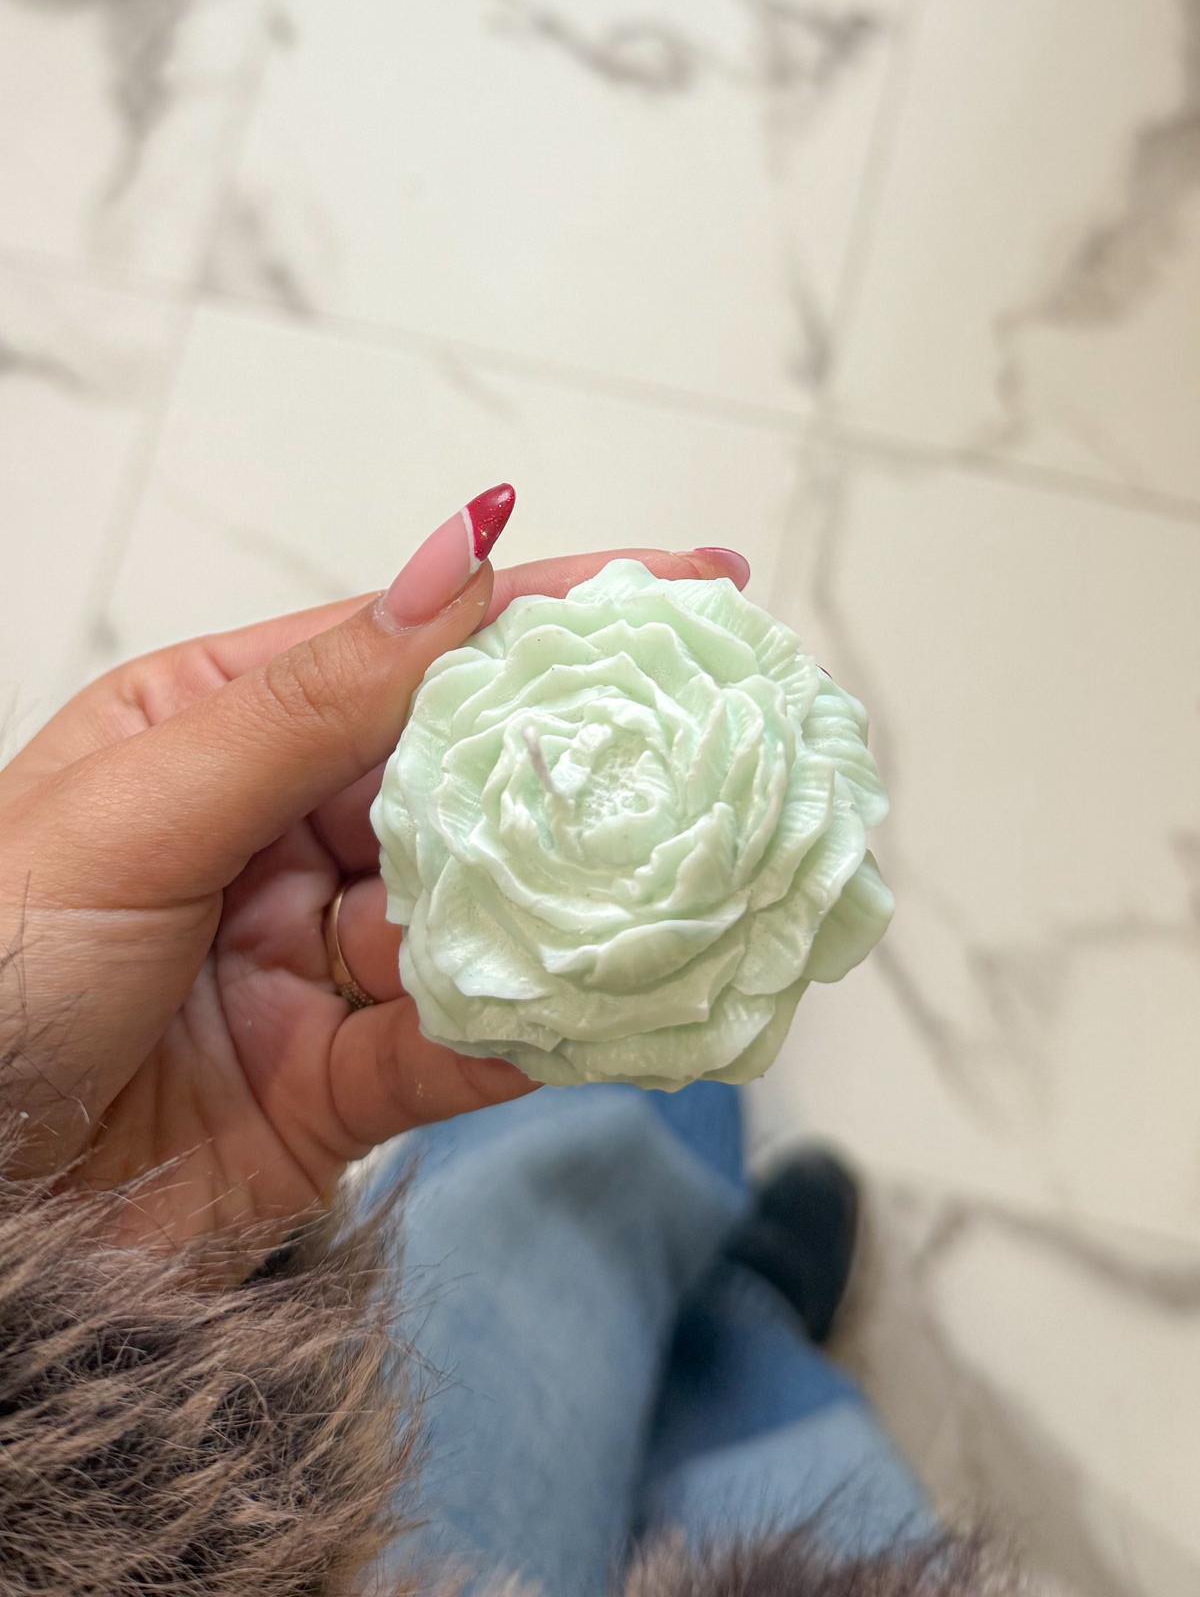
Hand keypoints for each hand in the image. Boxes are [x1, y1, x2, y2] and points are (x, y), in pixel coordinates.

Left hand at [0, 488, 746, 1248]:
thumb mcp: (141, 808)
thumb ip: (313, 702)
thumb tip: (454, 560)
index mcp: (219, 734)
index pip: (406, 654)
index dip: (540, 615)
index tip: (677, 588)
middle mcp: (280, 838)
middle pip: (464, 784)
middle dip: (582, 763)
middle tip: (715, 734)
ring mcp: (316, 960)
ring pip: (479, 917)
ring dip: (574, 905)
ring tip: (693, 871)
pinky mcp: (340, 1080)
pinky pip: (463, 1043)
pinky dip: (536, 1028)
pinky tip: (614, 1001)